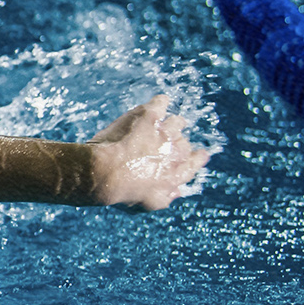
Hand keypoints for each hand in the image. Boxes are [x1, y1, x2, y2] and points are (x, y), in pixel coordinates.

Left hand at [86, 95, 211, 209]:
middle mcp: (176, 152)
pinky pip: (161, 103)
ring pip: (176, 122)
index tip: (199, 154)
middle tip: (164, 141)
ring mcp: (164, 132)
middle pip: (183, 142)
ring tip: (162, 122)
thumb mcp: (148, 203)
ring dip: (171, 123)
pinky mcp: (150, 116)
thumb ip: (166, 197)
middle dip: (176, 142)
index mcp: (177, 174)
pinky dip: (160, 102)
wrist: (104, 172)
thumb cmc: (122, 191)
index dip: (196, 158)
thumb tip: (178, 191)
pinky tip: (159, 102)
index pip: (195, 163)